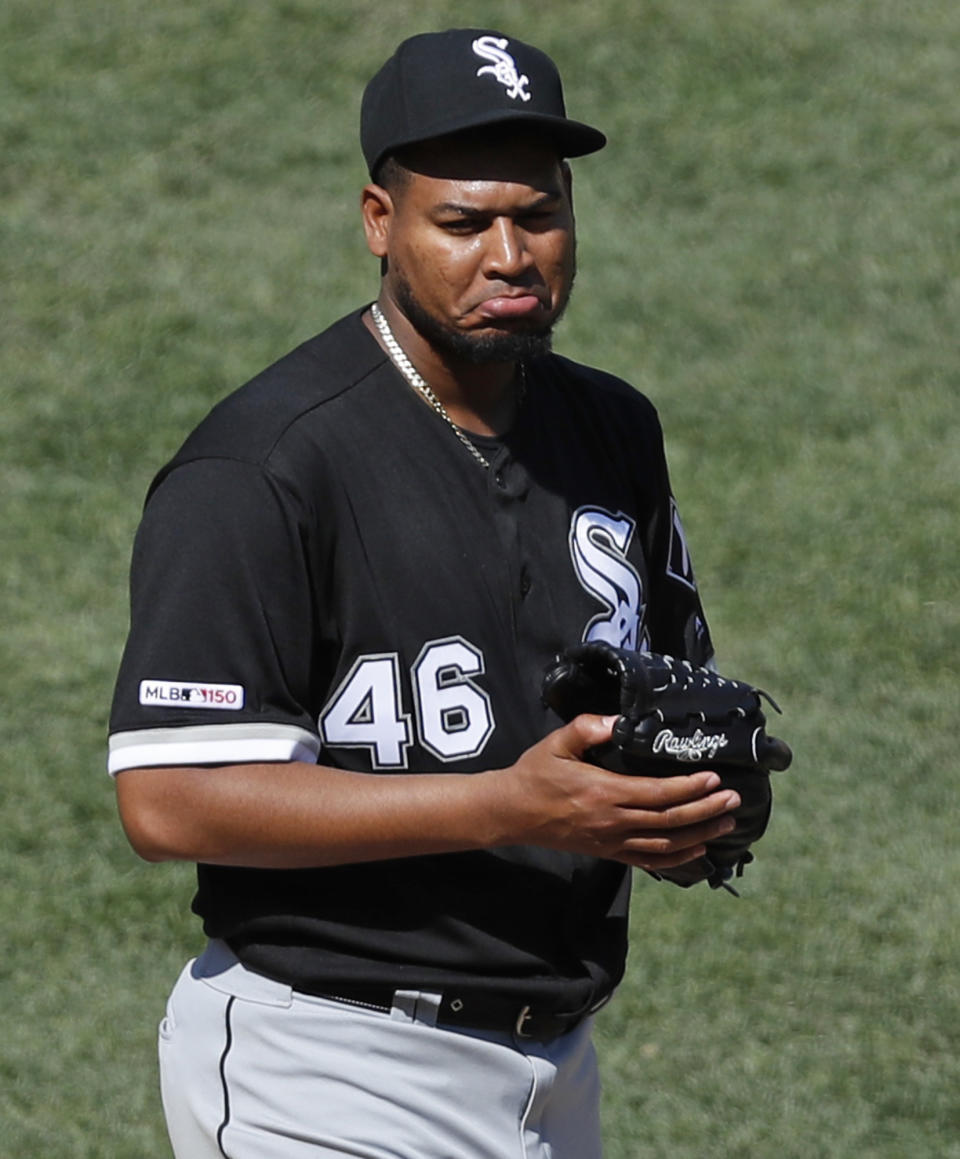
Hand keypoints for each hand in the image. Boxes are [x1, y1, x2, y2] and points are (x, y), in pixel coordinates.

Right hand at [484, 715, 740, 869]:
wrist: (512, 813)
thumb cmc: (535, 774)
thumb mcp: (556, 743)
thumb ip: (587, 727)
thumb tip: (619, 721)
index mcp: (603, 792)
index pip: (657, 794)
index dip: (689, 788)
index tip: (714, 778)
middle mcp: (612, 821)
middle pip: (669, 821)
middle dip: (705, 810)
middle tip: (734, 800)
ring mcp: (611, 841)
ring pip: (665, 844)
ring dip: (700, 834)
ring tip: (727, 823)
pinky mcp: (608, 852)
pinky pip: (649, 860)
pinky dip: (677, 858)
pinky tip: (698, 851)